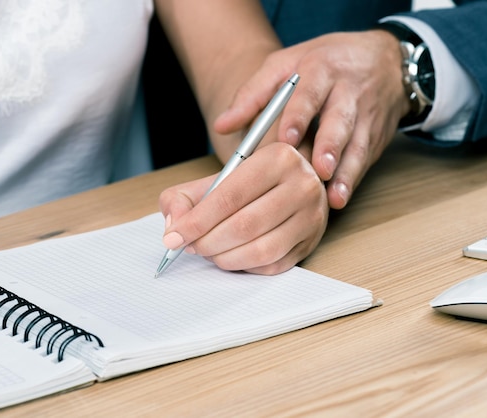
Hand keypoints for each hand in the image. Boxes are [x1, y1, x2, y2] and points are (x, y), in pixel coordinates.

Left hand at [158, 142, 327, 274]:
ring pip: (261, 250)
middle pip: (245, 225)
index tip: (174, 237)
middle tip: (190, 246)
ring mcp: (312, 216)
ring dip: (225, 258)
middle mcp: (303, 185)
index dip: (198, 221)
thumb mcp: (215, 178)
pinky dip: (245, 266)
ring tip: (208, 252)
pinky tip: (232, 256)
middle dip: (208, 242)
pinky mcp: (311, 242)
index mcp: (278, 157)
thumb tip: (175, 227)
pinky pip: (272, 265)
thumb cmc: (248, 184)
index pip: (231, 196)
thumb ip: (184, 197)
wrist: (288, 186)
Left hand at [214, 30, 410, 208]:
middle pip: (340, 121)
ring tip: (334, 196)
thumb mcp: (286, 64)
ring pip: (358, 145)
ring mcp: (366, 116)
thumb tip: (221, 125)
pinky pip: (366, 159)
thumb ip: (253, 94)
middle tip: (319, 170)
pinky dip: (354, 179)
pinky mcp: (376, 137)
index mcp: (321, 70)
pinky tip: (340, 198)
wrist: (386, 61)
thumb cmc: (325, 63)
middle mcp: (348, 92)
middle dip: (331, 146)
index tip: (287, 139)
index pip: (310, 94)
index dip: (299, 117)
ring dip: (346, 172)